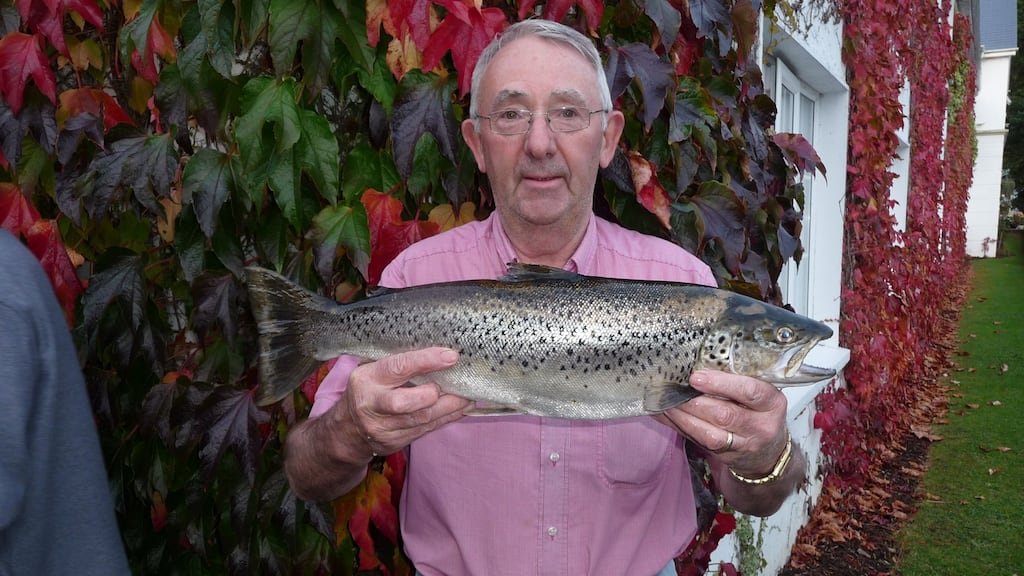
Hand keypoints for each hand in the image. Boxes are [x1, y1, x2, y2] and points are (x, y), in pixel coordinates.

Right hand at [342, 347, 472, 457]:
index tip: (451, 356)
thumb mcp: (371, 370)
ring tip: (470, 395)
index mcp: (366, 379)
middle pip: (404, 403)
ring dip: (450, 407)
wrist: (347, 431)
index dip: (425, 361)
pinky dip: (447, 418)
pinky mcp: (395, 442)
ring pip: (420, 420)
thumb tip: (438, 349)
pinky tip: (462, 408)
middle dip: (433, 394)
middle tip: (457, 384)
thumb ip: (396, 363)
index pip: (397, 367)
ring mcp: (382, 427)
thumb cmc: (367, 390)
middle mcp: (372, 405)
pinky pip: (426, 430)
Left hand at [656, 370, 789, 477]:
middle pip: (725, 415)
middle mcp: (762, 426)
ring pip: (710, 434)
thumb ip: (737, 379)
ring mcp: (745, 445)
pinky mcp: (727, 456)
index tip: (697, 377)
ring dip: (684, 416)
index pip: (750, 391)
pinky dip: (680, 427)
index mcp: (773, 403)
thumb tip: (698, 363)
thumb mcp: (760, 392)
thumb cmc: (760, 412)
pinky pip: (700, 441)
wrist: (768, 451)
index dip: (721, 384)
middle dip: (695, 401)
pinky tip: (667, 415)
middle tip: (674, 388)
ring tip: (667, 402)